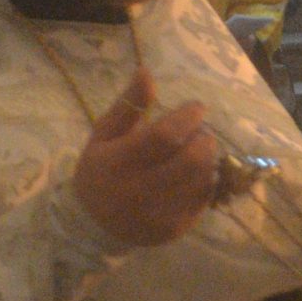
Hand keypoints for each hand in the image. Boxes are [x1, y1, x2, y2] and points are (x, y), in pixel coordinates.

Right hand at [73, 68, 217, 246]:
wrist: (94, 224)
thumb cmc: (100, 171)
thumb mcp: (104, 134)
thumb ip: (128, 105)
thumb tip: (147, 71)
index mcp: (117, 163)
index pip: (165, 136)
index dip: (187, 118)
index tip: (196, 108)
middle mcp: (139, 191)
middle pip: (191, 160)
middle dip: (204, 139)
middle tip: (200, 132)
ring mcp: (160, 213)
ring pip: (202, 179)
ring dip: (208, 159)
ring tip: (197, 150)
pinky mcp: (176, 228)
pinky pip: (204, 198)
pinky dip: (205, 180)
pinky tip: (193, 174)